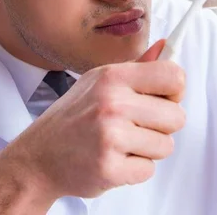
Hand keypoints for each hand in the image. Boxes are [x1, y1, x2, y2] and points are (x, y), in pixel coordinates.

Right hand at [0, 39, 185, 213]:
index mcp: (113, 77)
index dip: (175, 91)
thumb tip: (166, 46)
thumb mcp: (99, 82)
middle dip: (162, 126)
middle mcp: (112, 103)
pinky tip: (113, 159)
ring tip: (121, 144)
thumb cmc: (74, 116)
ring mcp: (110, 136)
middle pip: (177, 117)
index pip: (174, 76)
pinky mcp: (109, 168)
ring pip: (166, 146)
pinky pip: (148, 170)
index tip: (162, 99)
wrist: (39, 156)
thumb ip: (138, 67)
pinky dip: (134, 169)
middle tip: (135, 127)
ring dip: (148, 150)